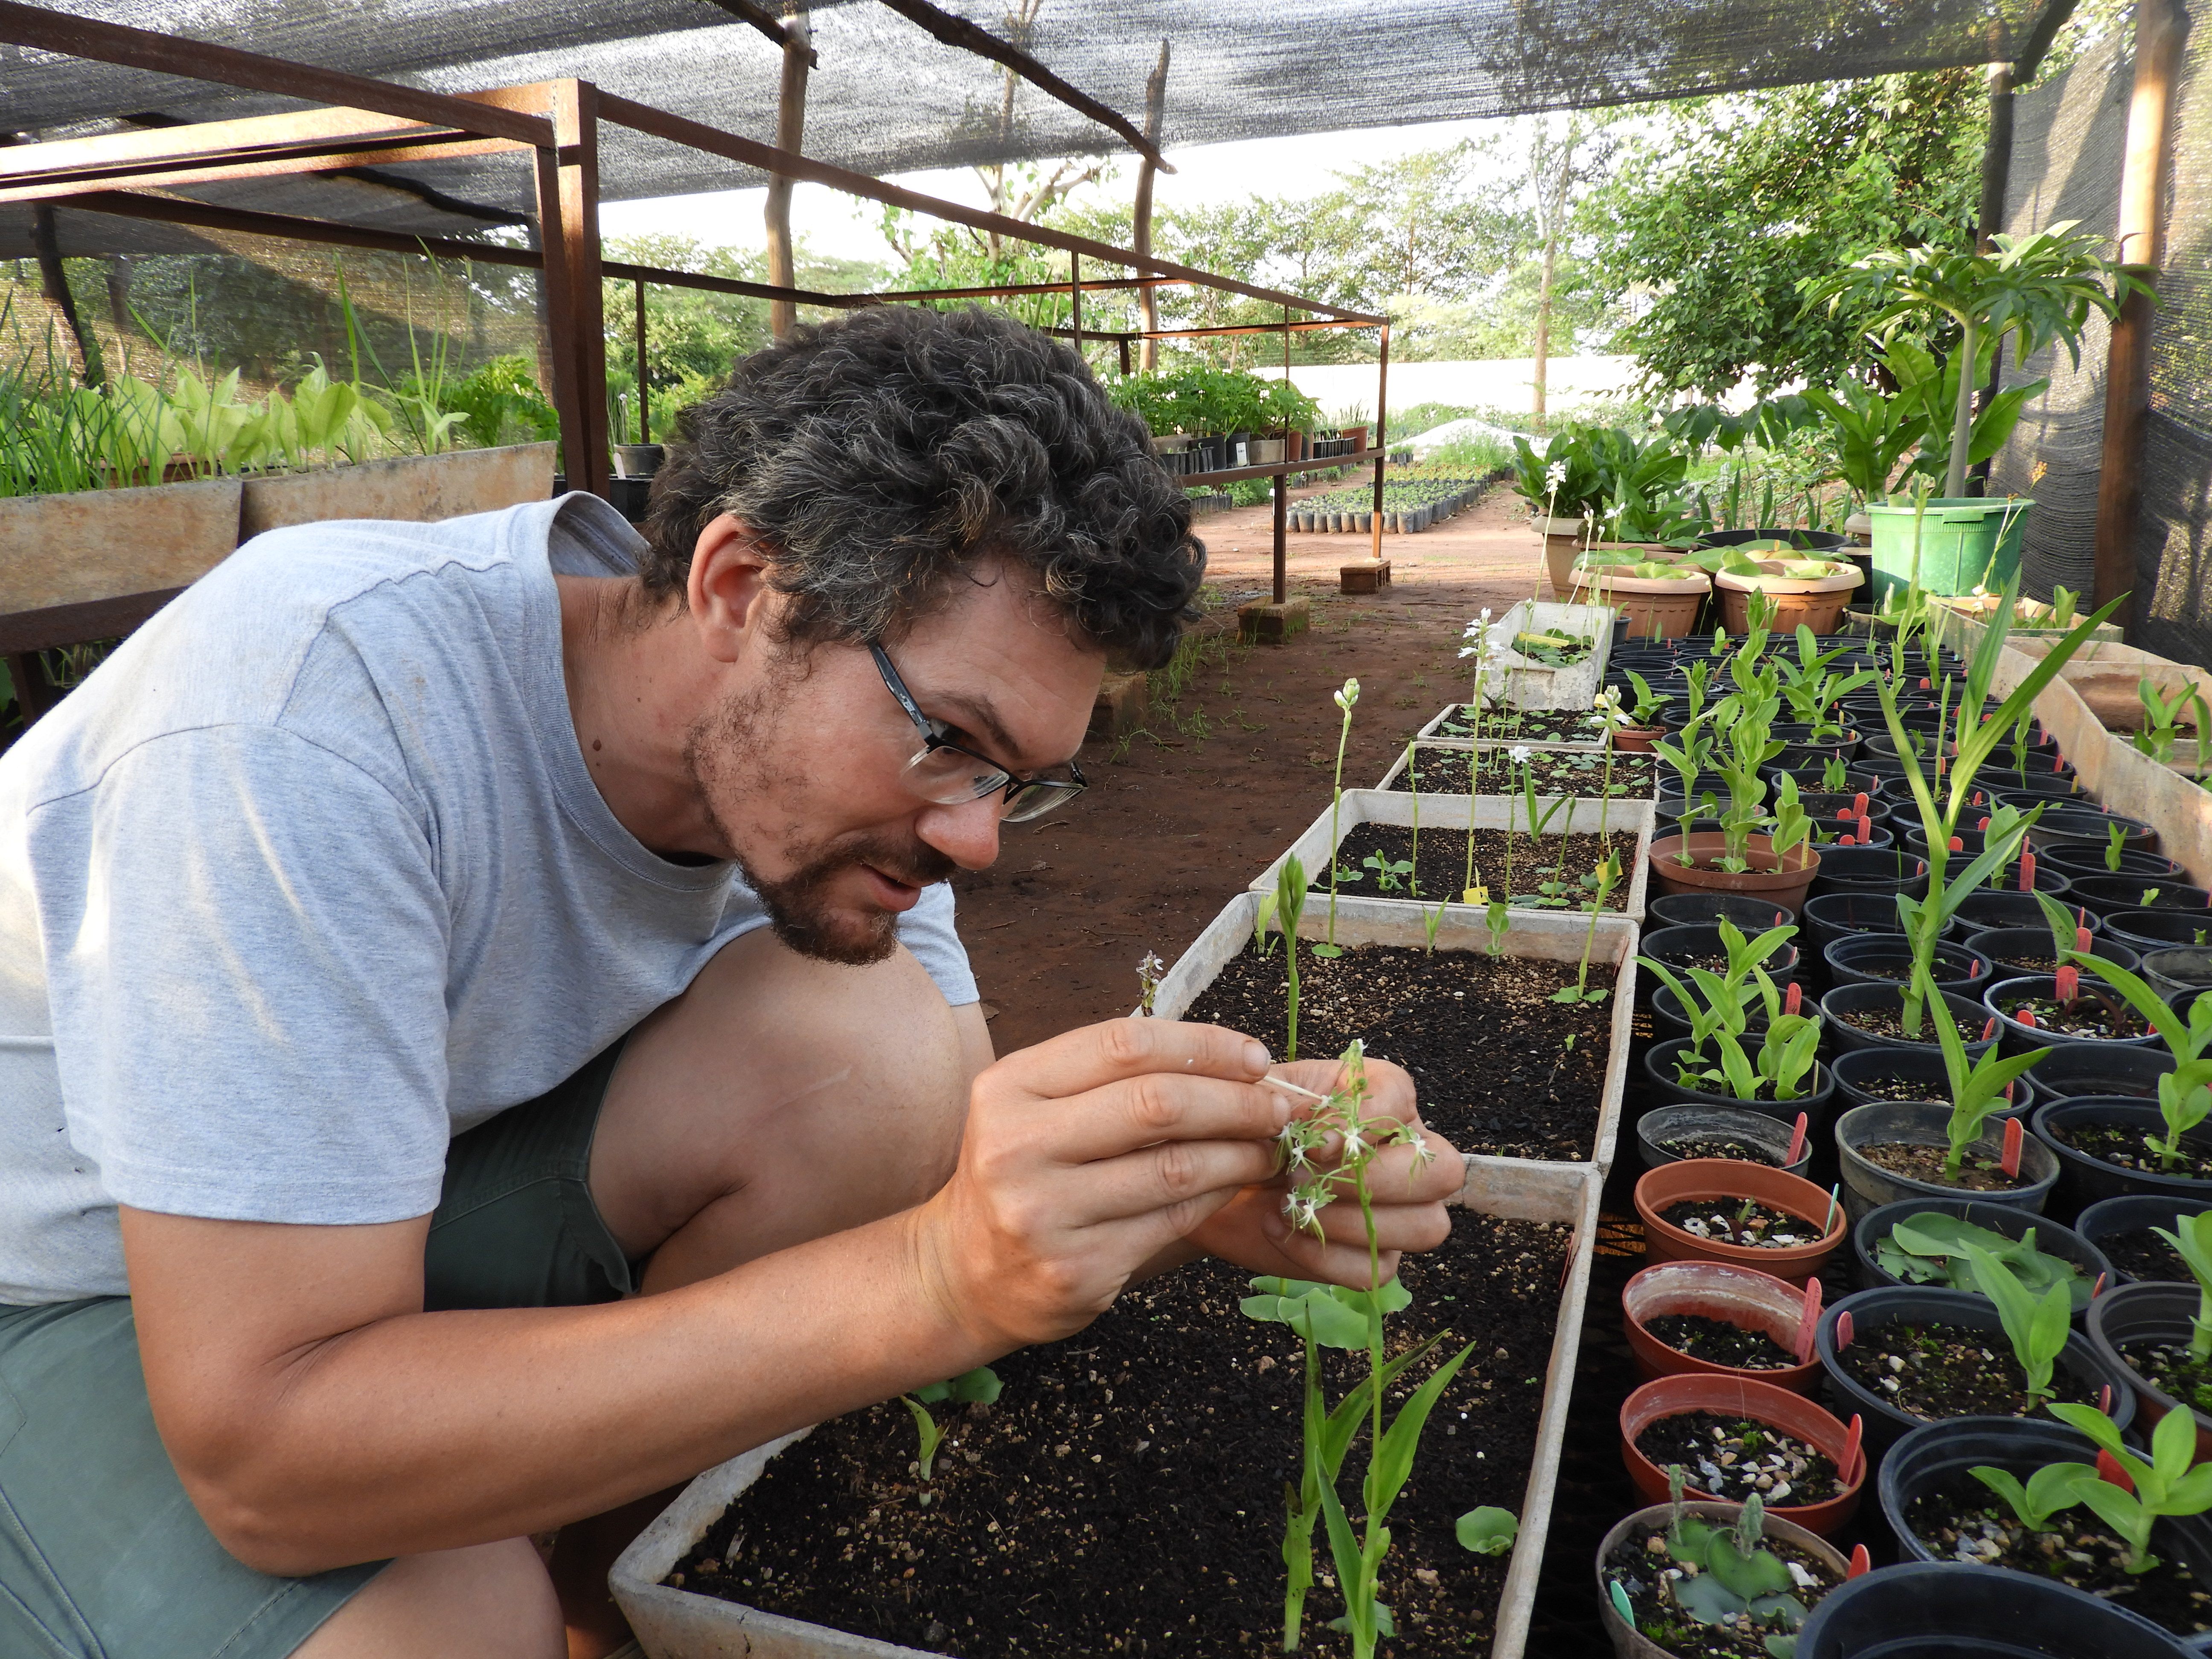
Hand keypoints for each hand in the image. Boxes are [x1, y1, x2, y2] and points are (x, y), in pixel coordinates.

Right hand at [910, 1018, 1293, 1349]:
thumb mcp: (1039, 1106)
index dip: (1203, 1044)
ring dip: (1240, 1154)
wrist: (964, 1271)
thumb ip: (1115, 1077)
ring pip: (1175, 1168)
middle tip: (1280, 1106)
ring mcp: (1044, 1214)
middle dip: (1237, 1101)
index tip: (1255, 1057)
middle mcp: (1016, 1147)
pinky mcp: (1076, 1270)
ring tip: (1270, 1146)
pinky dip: (1217, 1197)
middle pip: (1156, 1103)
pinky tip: (1235, 1185)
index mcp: (1009, 1087)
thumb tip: (1237, 1057)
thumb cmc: (1023, 1172)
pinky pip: (1172, 1221)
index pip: (1124, 1044)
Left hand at [1182, 1054, 1459, 1289]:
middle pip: (1443, 1172)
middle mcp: (1405, 1152)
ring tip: (1291, 1206)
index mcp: (1382, 1096)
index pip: (1402, 1101)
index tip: (1311, 1141)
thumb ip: (1297, 1102)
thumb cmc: (1245, 1127)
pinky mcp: (1373, 1255)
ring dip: (1352, 1221)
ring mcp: (1399, 1209)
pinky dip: (1322, 1256)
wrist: (1211, 1176)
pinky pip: (1374, 1269)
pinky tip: (1280, 1230)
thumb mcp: (1263, 1098)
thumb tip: (1328, 1136)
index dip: (1363, 1124)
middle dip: (1376, 1179)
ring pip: (1425, 1226)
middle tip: (1305, 1178)